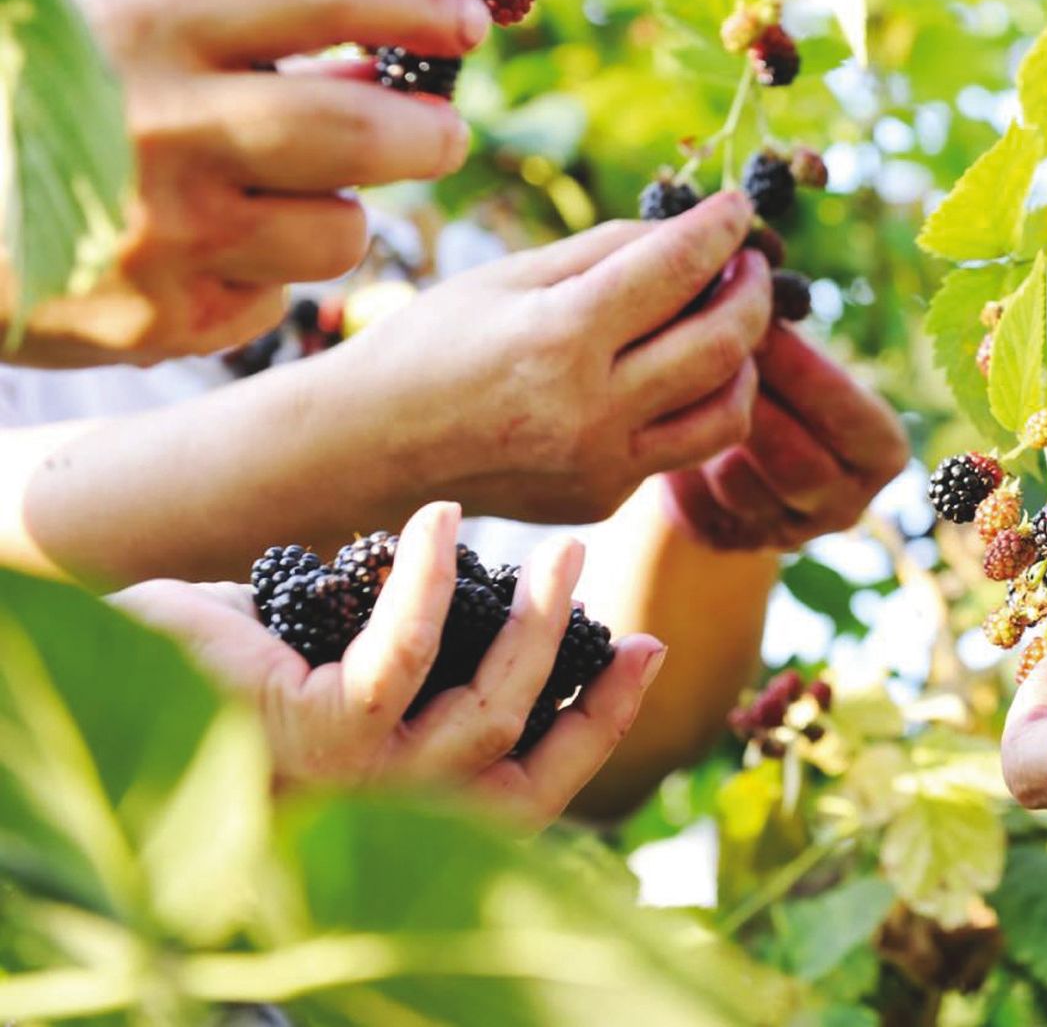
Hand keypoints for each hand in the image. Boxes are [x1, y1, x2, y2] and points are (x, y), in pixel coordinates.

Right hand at [9, 0, 490, 367]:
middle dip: (428, 134)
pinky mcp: (156, 323)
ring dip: (341, 212)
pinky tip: (208, 256)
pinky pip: (274, 302)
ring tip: (285, 195)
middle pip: (358, 131)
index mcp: (142, 25)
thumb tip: (386, 46)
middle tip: (443, 133)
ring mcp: (158, 236)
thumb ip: (234, 24)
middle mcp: (156, 128)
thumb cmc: (32, 102)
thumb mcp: (106, 23)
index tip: (468, 19)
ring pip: (336, 231)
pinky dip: (265, 278)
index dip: (413, 0)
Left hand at [112, 502, 668, 828]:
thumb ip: (422, 657)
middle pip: (522, 754)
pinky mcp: (318, 727)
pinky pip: (403, 652)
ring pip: (488, 712)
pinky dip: (428, 582)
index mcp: (408, 805)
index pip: (532, 788)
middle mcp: (393, 810)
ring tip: (555, 550)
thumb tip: (505, 596)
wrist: (115, 669)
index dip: (601, 723)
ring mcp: (360, 779)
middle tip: (585, 565)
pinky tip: (441, 519)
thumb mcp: (345, 670)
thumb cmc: (229, 676)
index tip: (648, 649)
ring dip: (534, 625)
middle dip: (579, 664)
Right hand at [324, 192, 770, 525]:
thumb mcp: (511, 276)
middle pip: (724, 343)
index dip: (721, 229)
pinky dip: (696, 403)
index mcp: (559, 337)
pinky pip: (681, 447)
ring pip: (728, 412)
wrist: (371, 446)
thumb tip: (694, 231)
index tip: (736, 207)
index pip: (676, 268)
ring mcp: (601, 466)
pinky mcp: (604, 499)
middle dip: (753, 293)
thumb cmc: (435, 342)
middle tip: (749, 264)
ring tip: (728, 321)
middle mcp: (589, 410)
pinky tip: (676, 371)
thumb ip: (608, 251)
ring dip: (746, 360)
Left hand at [661, 323, 908, 550]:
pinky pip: (697, 509)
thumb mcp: (793, 356)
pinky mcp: (727, 543)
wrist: (726, 430)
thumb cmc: (770, 372)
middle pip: (797, 463)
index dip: (804, 371)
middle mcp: (843, 504)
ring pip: (739, 487)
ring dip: (706, 432)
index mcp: (880, 452)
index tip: (760, 325)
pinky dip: (677, 466)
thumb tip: (750, 294)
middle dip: (750, 403)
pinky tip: (663, 425)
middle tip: (705, 350)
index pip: (850, 416)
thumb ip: (785, 339)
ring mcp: (785, 535)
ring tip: (676, 381)